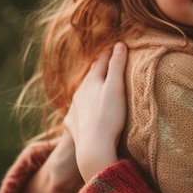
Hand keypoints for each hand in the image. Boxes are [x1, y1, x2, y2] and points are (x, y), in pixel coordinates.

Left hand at [64, 42, 127, 181]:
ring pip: (82, 92)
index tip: (116, 45)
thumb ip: (117, 65)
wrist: (93, 147)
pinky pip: (77, 111)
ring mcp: (74, 108)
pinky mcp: (72, 124)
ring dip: (89, 87)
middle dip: (98, 68)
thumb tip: (119, 45)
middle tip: (105, 61)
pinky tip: (84, 110)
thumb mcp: (116, 87)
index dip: (110, 53)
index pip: (102, 61)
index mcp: (91, 81)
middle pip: (90, 76)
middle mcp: (79, 92)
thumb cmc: (109, 116)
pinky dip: (82, 106)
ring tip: (95, 84)